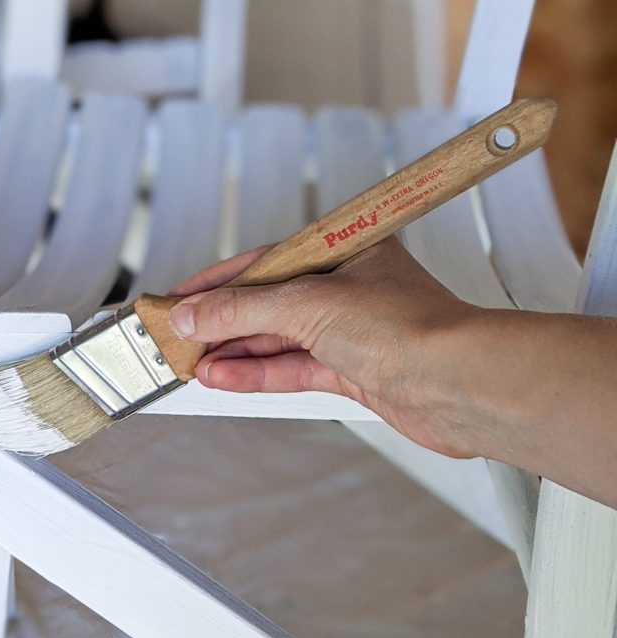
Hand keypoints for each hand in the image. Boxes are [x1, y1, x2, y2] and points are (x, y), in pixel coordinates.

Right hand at [168, 237, 481, 458]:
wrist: (460, 385)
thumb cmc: (411, 329)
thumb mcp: (310, 305)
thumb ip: (244, 309)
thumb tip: (196, 314)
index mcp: (343, 252)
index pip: (264, 262)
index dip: (217, 281)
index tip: (180, 298)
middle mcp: (346, 288)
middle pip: (268, 302)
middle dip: (220, 322)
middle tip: (177, 337)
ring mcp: (349, 332)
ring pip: (278, 340)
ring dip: (234, 352)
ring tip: (191, 363)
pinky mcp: (354, 372)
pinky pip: (293, 369)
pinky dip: (258, 374)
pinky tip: (226, 378)